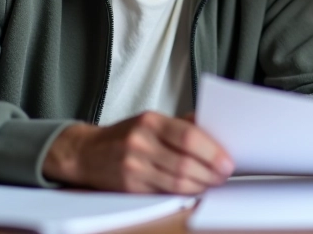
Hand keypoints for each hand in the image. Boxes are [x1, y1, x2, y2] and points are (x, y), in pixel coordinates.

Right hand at [42, 111, 233, 193]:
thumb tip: (213, 128)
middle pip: (185, 162)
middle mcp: (141, 143)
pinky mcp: (130, 186)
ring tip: (212, 182)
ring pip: (176, 181)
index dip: (212, 151)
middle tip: (223, 174)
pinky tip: (193, 189)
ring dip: (200, 185)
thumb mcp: (150, 120)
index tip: (227, 160)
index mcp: (150, 122)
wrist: (86, 152)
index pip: (189, 136)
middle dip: (210, 172)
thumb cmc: (123, 136)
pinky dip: (183, 192)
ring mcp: (134, 166)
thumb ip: (180, 124)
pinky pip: (163, 192)